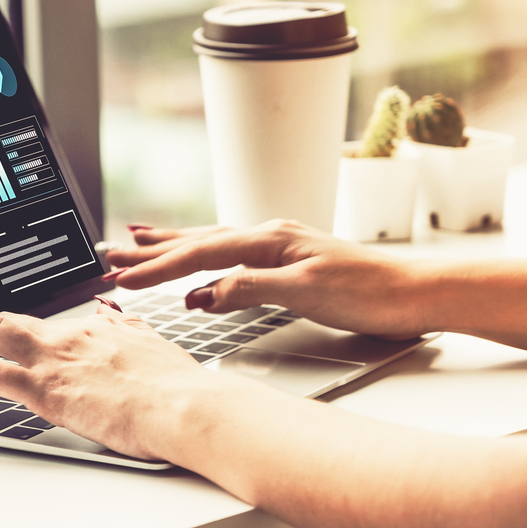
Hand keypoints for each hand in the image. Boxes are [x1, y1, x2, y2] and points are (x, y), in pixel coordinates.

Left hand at [0, 303, 205, 459]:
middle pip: (3, 320)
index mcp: (95, 331)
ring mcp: (54, 358)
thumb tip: (114, 316)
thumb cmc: (178, 388)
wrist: (186, 405)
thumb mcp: (153, 348)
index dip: (12, 331)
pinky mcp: (45, 387)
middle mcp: (69, 336)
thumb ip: (128, 331)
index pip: (42, 327)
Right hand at [106, 220, 425, 339]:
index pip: (199, 253)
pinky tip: (198, 257)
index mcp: (269, 239)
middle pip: (197, 240)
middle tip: (111, 251)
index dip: (157, 267)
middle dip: (151, 248)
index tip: (122, 278)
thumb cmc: (369, 292)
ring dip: (172, 244)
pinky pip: (230, 252)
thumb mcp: (306, 292)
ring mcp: (277, 244)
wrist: (414, 293)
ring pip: (211, 241)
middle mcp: (268, 234)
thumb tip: (201, 293)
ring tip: (139, 238)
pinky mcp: (286, 258)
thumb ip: (250, 288)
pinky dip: (203, 253)